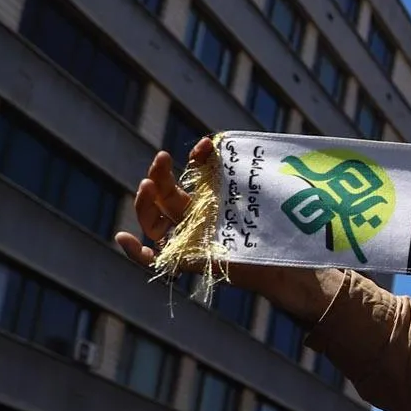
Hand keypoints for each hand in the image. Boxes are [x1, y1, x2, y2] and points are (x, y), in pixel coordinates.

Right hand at [114, 137, 337, 321]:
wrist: (287, 266)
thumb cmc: (275, 232)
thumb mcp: (255, 199)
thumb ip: (237, 175)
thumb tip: (218, 143)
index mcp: (210, 202)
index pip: (189, 177)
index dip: (195, 160)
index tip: (207, 146)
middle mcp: (195, 220)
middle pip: (164, 197)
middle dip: (159, 175)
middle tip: (162, 158)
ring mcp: (188, 240)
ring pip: (154, 222)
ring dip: (144, 203)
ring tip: (147, 185)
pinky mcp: (187, 261)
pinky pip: (153, 260)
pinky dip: (134, 252)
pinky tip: (123, 237)